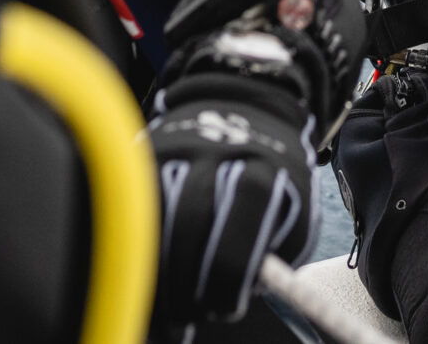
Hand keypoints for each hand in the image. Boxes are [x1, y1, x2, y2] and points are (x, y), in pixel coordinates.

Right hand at [150, 80, 314, 324]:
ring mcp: (175, 149)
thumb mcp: (296, 207)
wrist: (244, 107)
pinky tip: (139, 279)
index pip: (248, 209)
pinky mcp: (144, 154)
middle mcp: (217, 150)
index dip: (231, 270)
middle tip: (186, 320)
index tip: (225, 309)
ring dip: (152, 272)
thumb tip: (241, 292)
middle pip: (192, 215)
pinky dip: (132, 248)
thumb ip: (277, 249)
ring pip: (152, 211)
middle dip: (186, 280)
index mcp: (265, 163)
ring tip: (160, 314)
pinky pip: (130, 205)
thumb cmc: (274, 179)